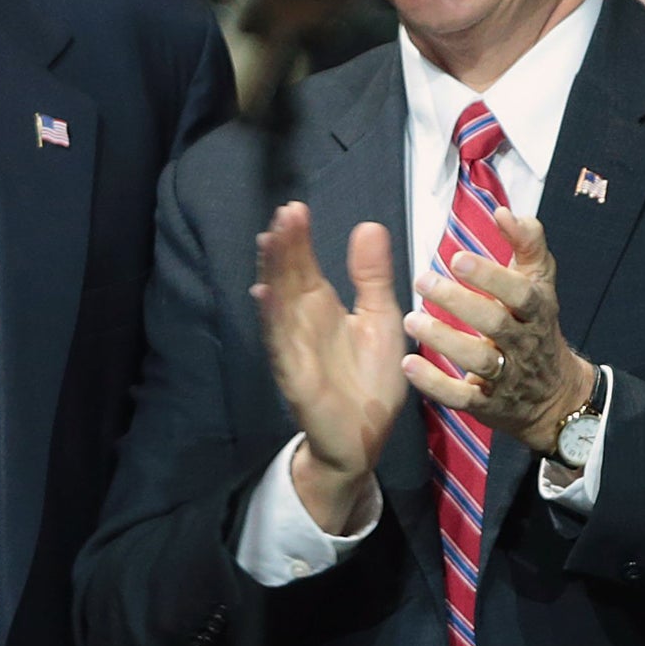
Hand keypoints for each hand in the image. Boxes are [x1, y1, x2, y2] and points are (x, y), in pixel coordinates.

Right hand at [252, 204, 409, 532]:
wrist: (365, 437)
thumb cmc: (369, 379)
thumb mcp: (380, 318)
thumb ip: (372, 277)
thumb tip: (368, 226)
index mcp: (322, 308)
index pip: (304, 266)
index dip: (298, 240)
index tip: (294, 208)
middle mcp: (303, 323)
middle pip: (288, 278)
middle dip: (285, 247)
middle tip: (284, 213)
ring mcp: (295, 348)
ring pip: (279, 304)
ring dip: (272, 274)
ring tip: (269, 241)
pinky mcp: (296, 375)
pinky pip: (281, 344)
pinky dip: (272, 320)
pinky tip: (265, 295)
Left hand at [402, 208, 595, 451]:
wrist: (555, 396)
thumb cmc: (536, 326)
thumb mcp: (540, 283)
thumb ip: (527, 243)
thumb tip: (506, 211)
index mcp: (537, 310)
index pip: (519, 292)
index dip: (491, 276)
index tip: (456, 257)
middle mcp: (524, 344)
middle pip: (495, 324)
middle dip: (459, 302)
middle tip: (422, 280)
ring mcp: (508, 377)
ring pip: (478, 360)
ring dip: (443, 340)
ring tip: (411, 319)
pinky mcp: (488, 405)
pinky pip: (462, 397)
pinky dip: (435, 384)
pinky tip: (408, 365)